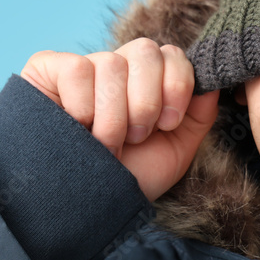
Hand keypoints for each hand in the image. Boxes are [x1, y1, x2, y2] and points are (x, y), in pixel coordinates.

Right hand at [20, 38, 218, 201]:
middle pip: (145, 50)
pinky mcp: (48, 69)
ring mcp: (83, 67)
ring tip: (107, 144)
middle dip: (147, 101)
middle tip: (137, 136)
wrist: (83, 208)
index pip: (173, 54)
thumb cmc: (128, 179)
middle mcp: (117, 69)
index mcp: (148, 82)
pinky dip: (83, 107)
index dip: (177, 85)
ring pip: (111, 63)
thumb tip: (211, 81)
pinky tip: (77, 128)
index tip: (169, 124)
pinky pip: (77, 69)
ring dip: (114, 116)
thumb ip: (199, 114)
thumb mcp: (176, 150)